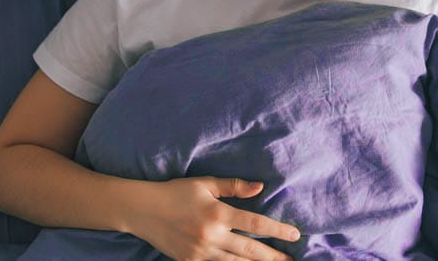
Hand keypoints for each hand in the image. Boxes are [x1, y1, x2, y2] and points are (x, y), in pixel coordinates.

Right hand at [126, 176, 300, 260]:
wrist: (142, 210)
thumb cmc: (176, 192)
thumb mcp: (205, 183)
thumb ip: (234, 186)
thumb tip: (260, 187)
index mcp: (218, 213)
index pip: (256, 223)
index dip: (278, 230)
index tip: (295, 234)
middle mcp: (212, 235)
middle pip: (251, 250)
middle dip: (273, 256)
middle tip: (291, 260)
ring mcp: (201, 252)